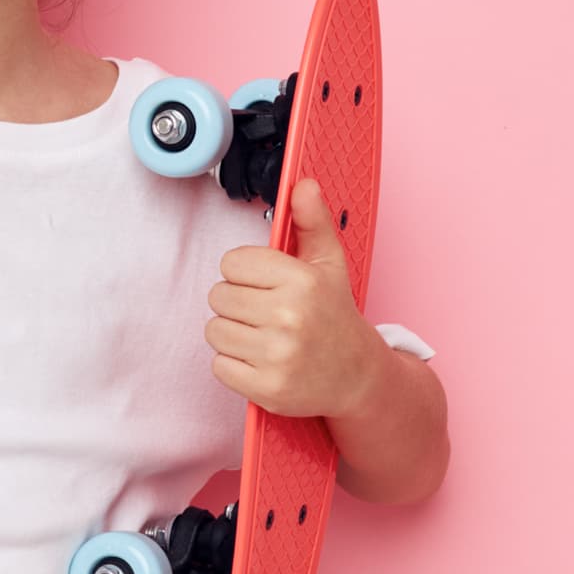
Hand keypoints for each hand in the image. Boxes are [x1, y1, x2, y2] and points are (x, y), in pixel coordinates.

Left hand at [205, 177, 384, 419]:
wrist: (359, 378)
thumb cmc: (336, 317)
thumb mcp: (329, 265)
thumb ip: (312, 222)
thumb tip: (303, 185)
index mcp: (302, 281)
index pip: (231, 263)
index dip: (245, 273)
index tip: (267, 286)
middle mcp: (289, 317)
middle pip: (218, 296)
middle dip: (237, 304)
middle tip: (266, 314)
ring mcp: (277, 355)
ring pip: (214, 330)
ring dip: (232, 334)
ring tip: (263, 337)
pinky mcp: (266, 388)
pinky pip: (218, 366)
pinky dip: (234, 365)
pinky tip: (261, 361)